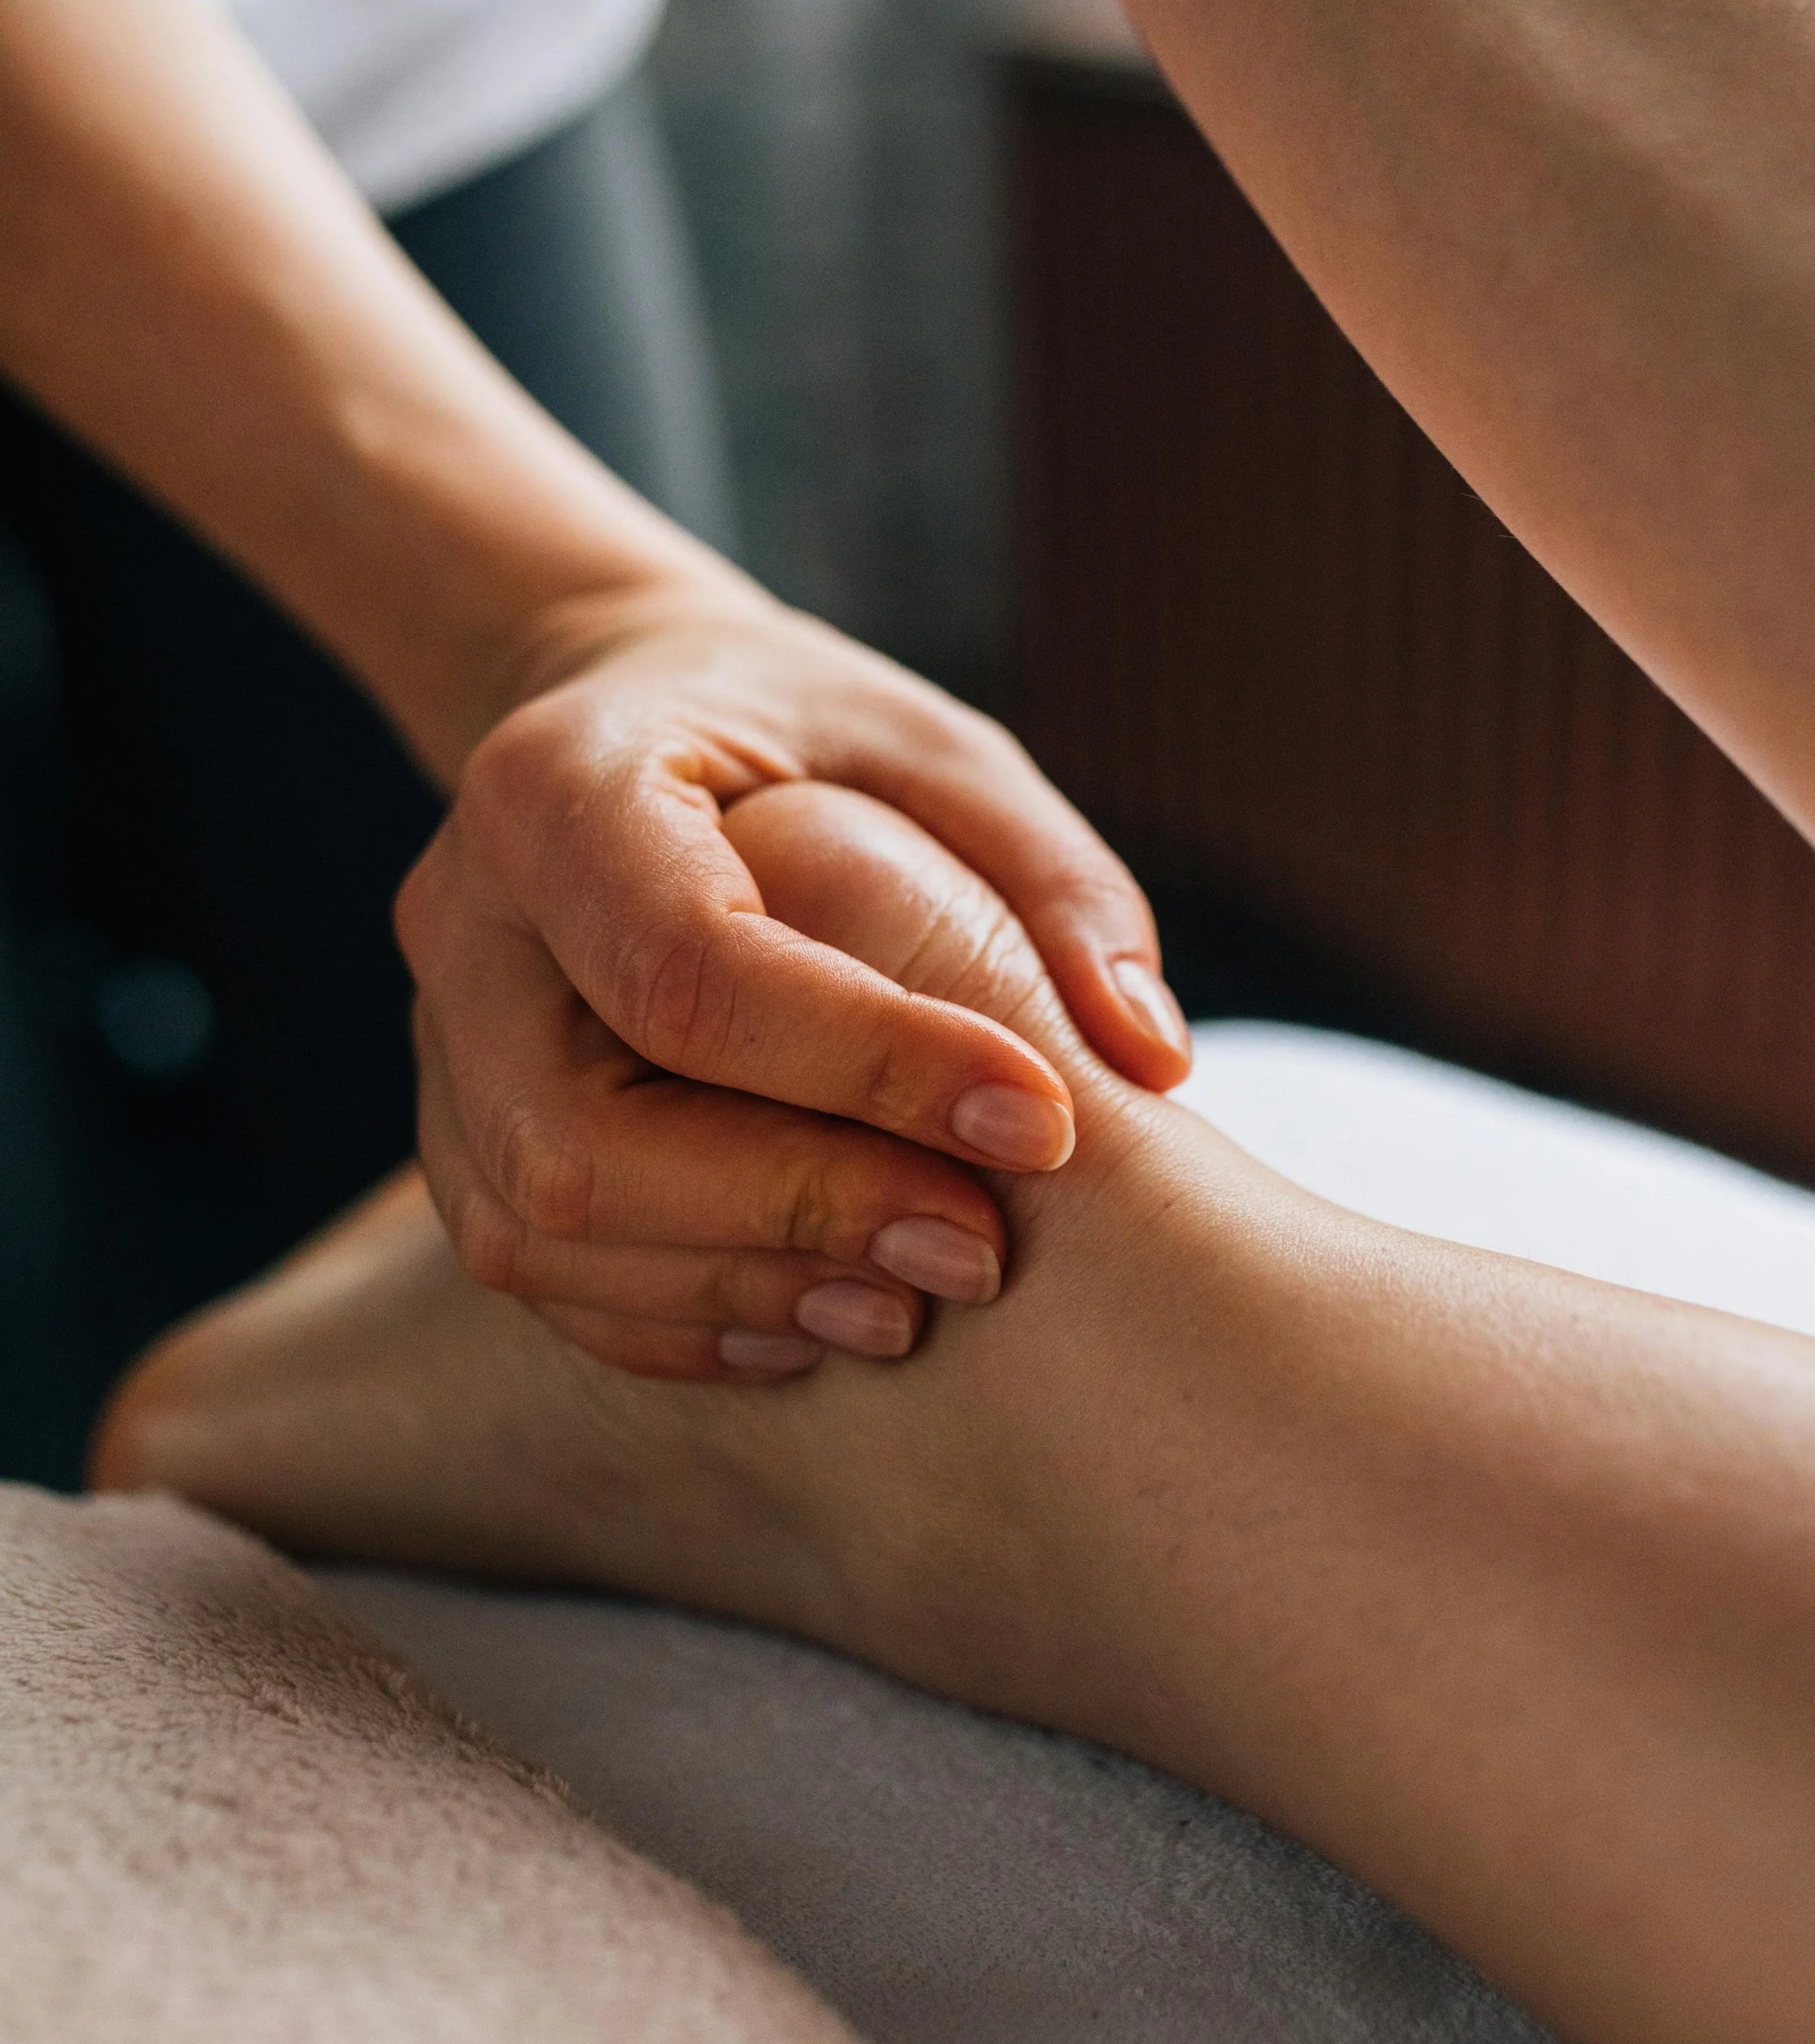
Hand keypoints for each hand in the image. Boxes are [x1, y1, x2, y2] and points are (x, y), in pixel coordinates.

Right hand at [395, 572, 1190, 1379]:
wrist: (612, 719)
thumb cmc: (799, 733)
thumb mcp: (939, 748)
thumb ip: (1051, 883)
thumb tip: (1148, 1057)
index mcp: (559, 785)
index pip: (692, 964)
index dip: (871, 1065)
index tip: (1042, 1122)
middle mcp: (460, 919)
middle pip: (580, 1138)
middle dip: (793, 1210)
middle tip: (977, 1251)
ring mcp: (437, 1038)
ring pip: (540, 1229)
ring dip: (738, 1291)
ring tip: (911, 1305)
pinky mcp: (456, 1127)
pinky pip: (535, 1272)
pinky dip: (677, 1324)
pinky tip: (818, 1322)